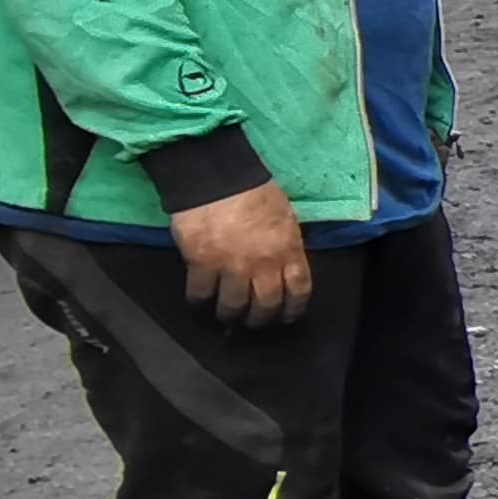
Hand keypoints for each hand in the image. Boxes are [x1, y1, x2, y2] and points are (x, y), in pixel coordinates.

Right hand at [174, 180, 313, 326]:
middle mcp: (264, 264)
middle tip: (254, 321)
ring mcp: (232, 266)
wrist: (217, 177)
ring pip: (234, 306)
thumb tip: (285, 264)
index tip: (287, 316)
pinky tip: (198, 301)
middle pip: (267, 304)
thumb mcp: (284, 217)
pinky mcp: (202, 264)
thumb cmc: (254, 191)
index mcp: (289, 250)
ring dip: (230, 315)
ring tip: (227, 316)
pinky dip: (198, 301)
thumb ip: (285, 245)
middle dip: (261, 318)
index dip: (294, 308)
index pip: (299, 289)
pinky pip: (201, 293)